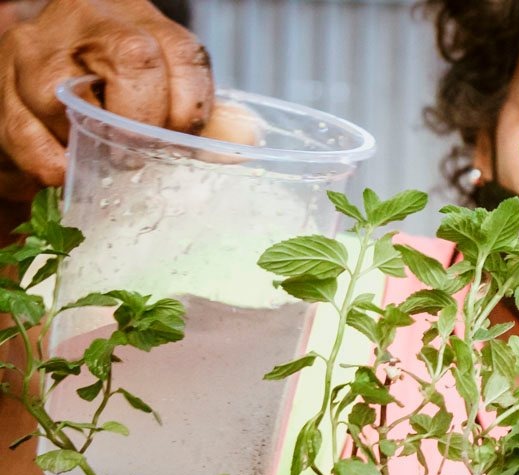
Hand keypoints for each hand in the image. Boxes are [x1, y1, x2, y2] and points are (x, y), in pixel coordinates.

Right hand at [0, 0, 212, 199]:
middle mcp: (85, 21)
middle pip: (132, 60)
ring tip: (108, 158)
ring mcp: (34, 51)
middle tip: (146, 152)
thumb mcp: (162, 90)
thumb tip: (245, 142)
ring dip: (94, 143)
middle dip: (146, 121)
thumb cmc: (111, 89)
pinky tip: (70, 167)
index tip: (186, 136)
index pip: (181, 52)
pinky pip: (28, 137)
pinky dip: (54, 164)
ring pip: (64, 96)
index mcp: (137, 16)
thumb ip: (201, 115)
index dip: (192, 106)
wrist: (39, 84)